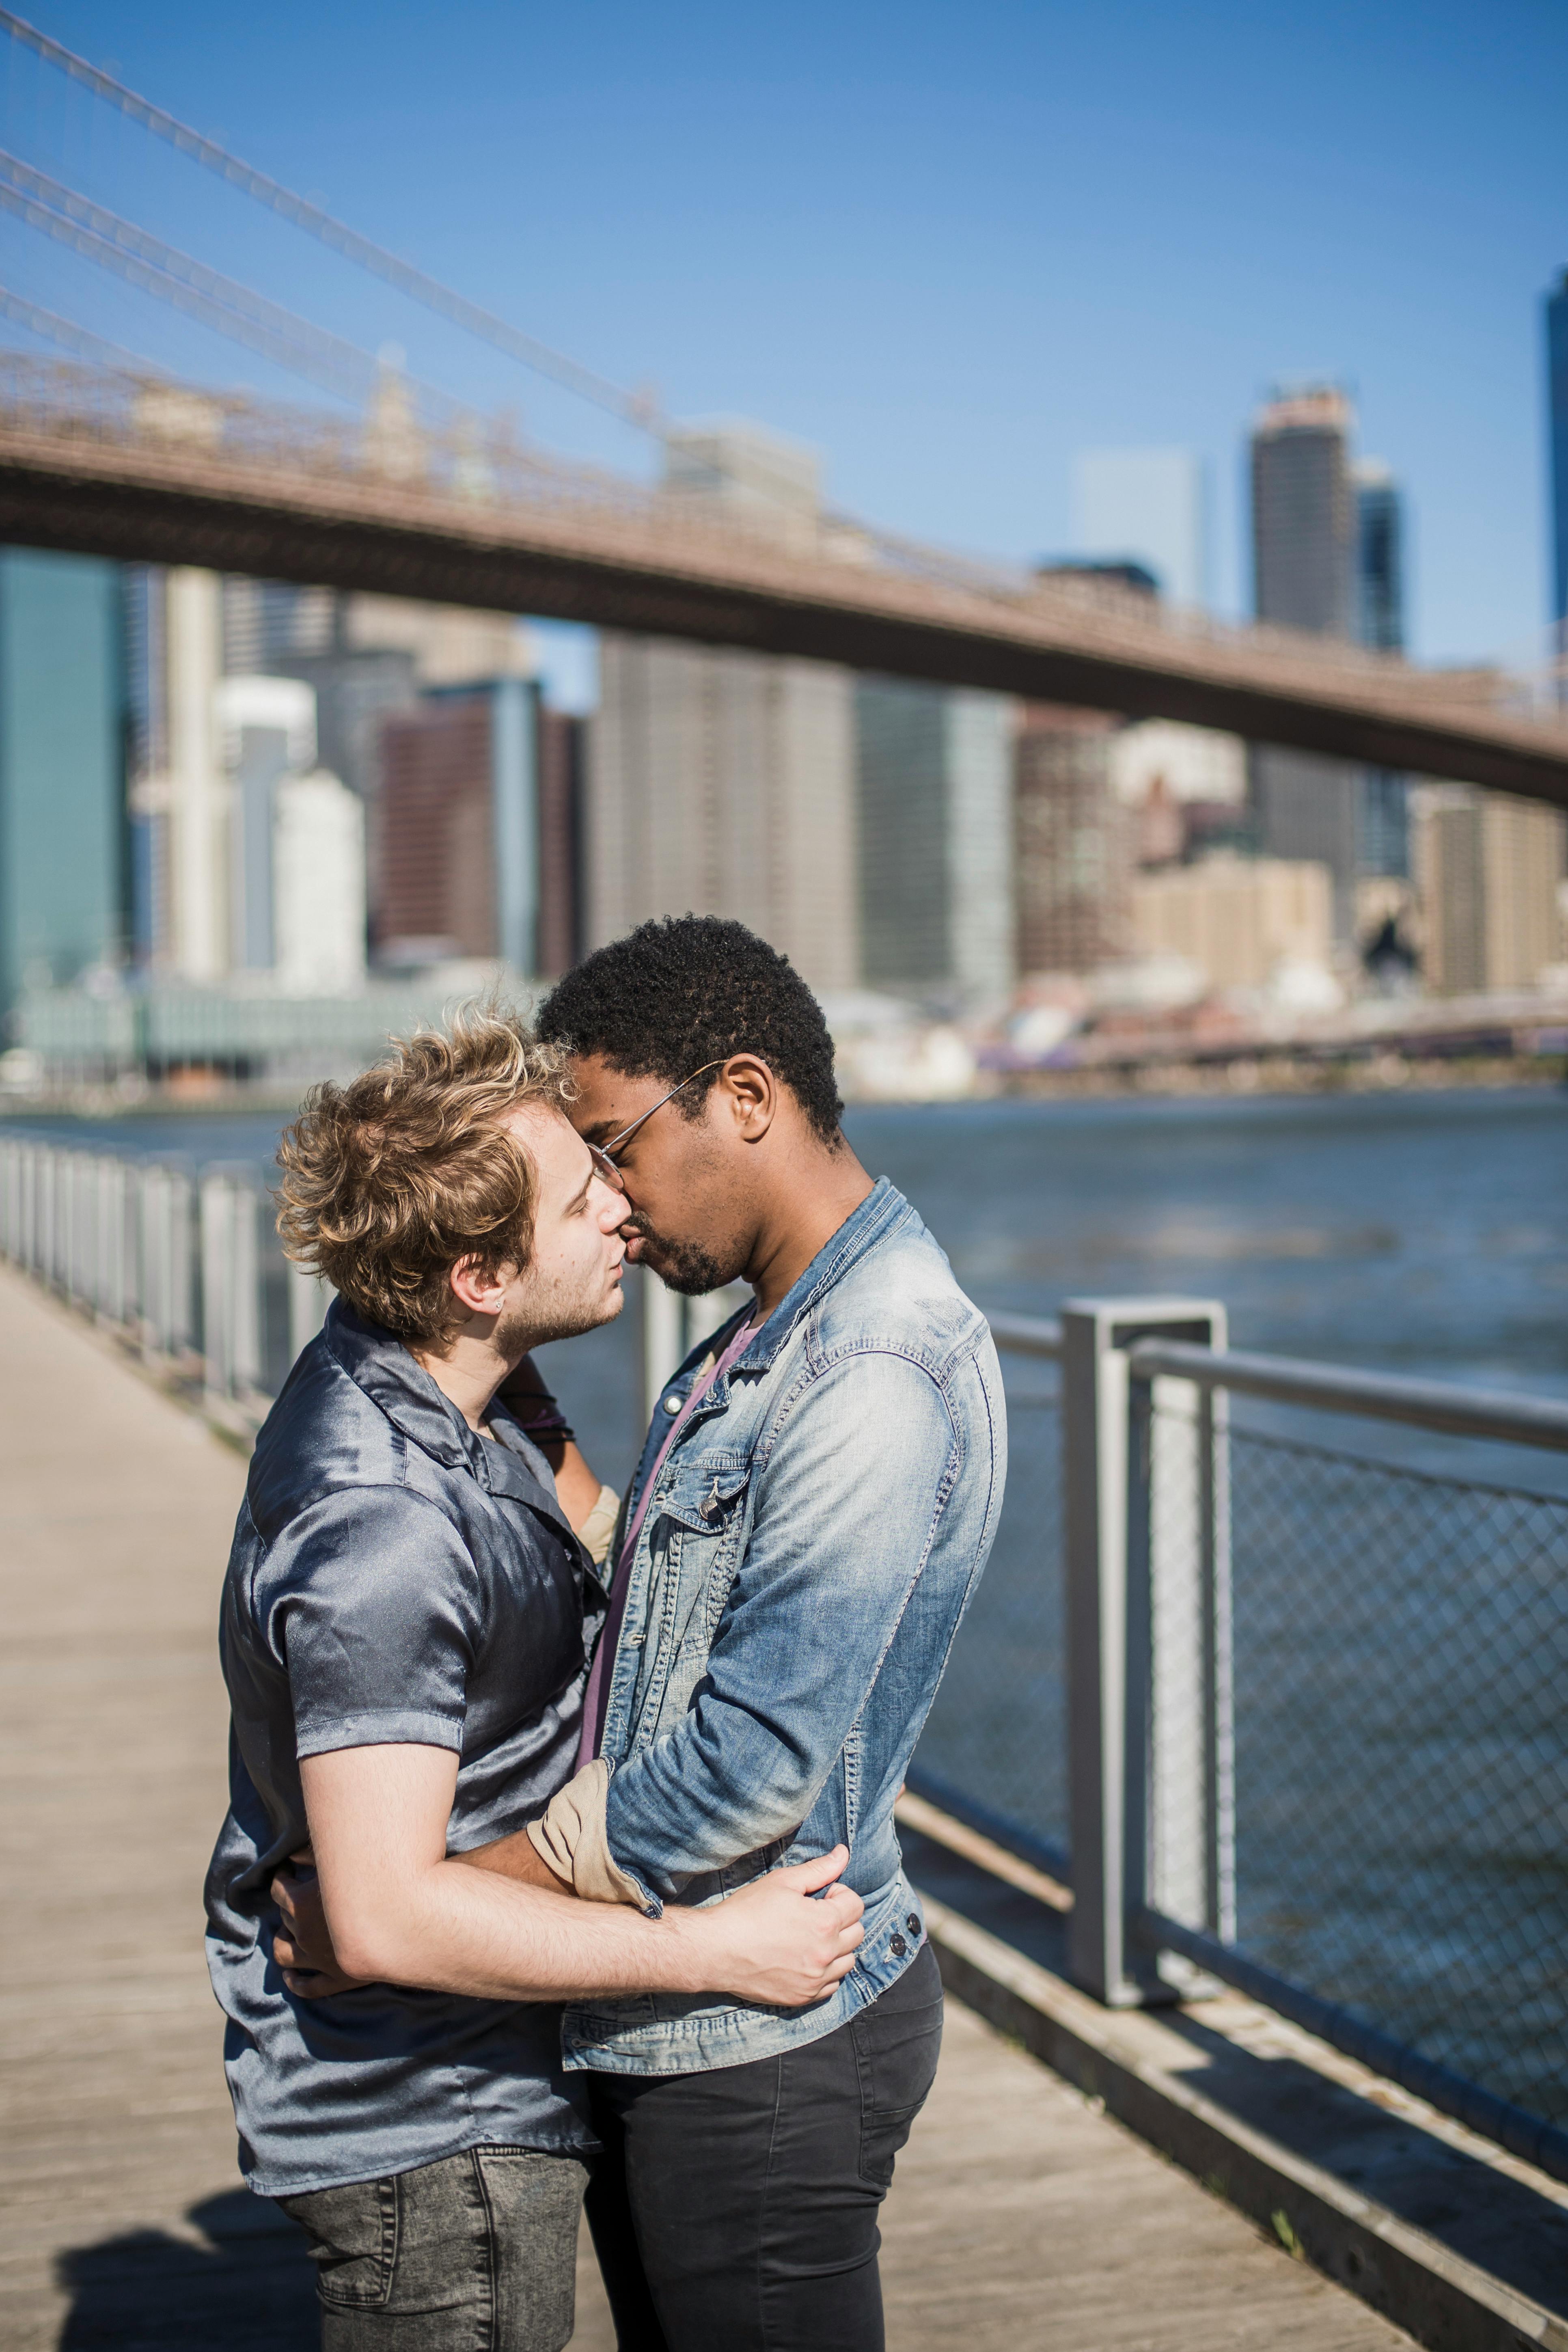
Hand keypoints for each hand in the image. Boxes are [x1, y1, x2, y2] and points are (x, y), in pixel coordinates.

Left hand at [270, 1857, 371, 1998]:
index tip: (289, 1872)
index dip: (281, 1878)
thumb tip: (294, 1857)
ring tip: (288, 1934)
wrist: (410, 1915)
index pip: (278, 1890)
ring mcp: (319, 1960)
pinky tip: (291, 1976)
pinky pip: (308, 1987)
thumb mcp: (343, 1859)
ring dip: (283, 1942)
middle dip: (290, 1905)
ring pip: (284, 1955)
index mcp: (301, 1904)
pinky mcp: (337, 1979)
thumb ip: (315, 1854)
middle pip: (284, 1918)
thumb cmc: (375, 1878)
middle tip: (303, 1894)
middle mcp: (304, 1934)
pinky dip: (295, 1983)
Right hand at [672, 1845, 864, 2006]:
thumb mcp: (783, 1882)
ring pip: (848, 1960)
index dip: (839, 1894)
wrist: (717, 1950)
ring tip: (811, 1937)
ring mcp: (815, 1979)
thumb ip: (819, 1869)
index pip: (856, 1905)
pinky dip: (826, 1972)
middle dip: (842, 1919)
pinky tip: (806, 1959)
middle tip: (815, 1915)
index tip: (819, 1896)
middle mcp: (826, 1954)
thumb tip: (843, 1853)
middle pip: (857, 1933)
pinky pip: (832, 1985)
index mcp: (824, 1923)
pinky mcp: (803, 1997)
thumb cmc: (747, 1912)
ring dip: (838, 1947)